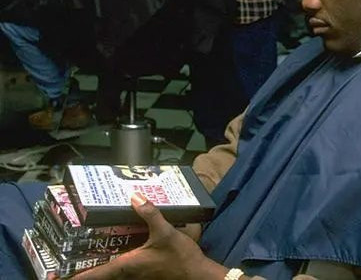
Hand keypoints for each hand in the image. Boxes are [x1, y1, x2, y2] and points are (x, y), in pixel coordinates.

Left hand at [72, 194, 221, 279]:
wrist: (196, 274)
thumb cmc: (179, 257)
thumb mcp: (165, 232)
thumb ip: (150, 214)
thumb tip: (134, 196)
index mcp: (128, 265)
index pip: (96, 273)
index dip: (76, 276)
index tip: (57, 278)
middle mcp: (128, 273)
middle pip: (101, 275)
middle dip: (84, 272)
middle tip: (67, 265)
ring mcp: (136, 275)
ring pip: (112, 273)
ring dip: (100, 268)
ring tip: (86, 259)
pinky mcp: (145, 273)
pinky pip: (124, 270)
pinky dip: (114, 265)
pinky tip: (118, 253)